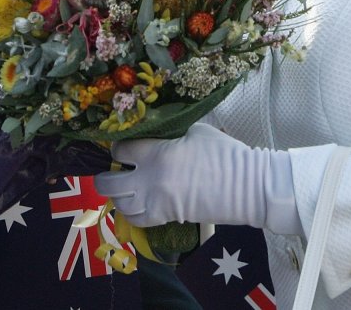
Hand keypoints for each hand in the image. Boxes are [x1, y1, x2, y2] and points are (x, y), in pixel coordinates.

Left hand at [94, 123, 300, 232]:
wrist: (246, 186)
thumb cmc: (223, 153)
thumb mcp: (194, 131)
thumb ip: (168, 132)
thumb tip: (152, 131)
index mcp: (157, 153)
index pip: (120, 150)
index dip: (118, 147)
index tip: (124, 145)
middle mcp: (150, 180)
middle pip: (109, 184)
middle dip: (105, 176)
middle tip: (113, 170)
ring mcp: (157, 202)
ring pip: (120, 206)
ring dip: (117, 196)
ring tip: (123, 187)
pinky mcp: (167, 217)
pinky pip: (137, 220)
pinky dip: (131, 213)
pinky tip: (136, 203)